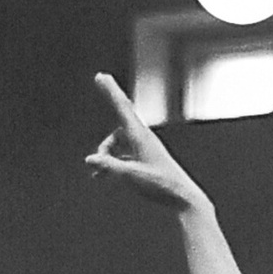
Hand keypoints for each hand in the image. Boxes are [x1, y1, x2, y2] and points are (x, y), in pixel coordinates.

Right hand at [84, 74, 208, 212]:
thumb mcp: (130, 176)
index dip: (111, 91)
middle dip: (107, 124)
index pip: (122, 107)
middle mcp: (143, 138)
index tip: (101, 76)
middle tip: (99, 102)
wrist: (182, 197)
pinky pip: (123, 155)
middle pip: (118, 123)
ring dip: (107, 153)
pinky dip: (112, 162)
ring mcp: (144, 149)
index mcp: (140, 136)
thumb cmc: (160, 185)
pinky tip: (101, 177)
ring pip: (118, 142)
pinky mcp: (145, 160)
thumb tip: (90, 159)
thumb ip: (109, 166)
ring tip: (99, 174)